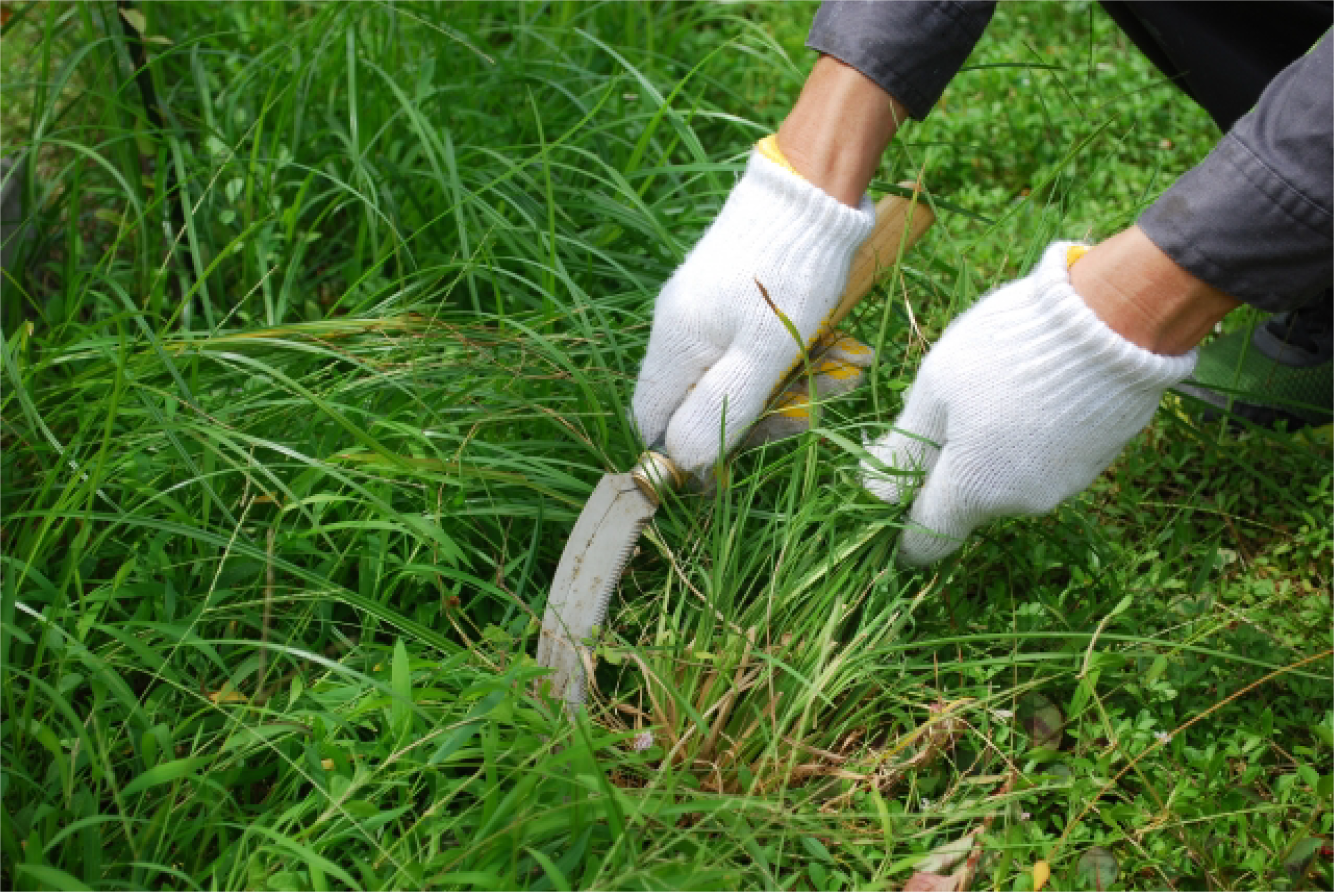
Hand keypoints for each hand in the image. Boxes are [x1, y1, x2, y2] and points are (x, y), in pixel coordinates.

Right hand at [632, 150, 873, 472]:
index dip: (683, 450)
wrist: (810, 194)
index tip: (731, 462)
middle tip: (802, 411)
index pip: (651, 421)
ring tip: (831, 373)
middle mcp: (677, 330)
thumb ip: (721, 408)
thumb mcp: (764, 353)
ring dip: (778, 390)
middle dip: (749, 418)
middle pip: (694, 403)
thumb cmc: (789, 276)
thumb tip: (683, 460)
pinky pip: (747, 350)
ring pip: (728, 378)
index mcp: (674, 345)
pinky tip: (822, 351)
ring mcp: (703, 312)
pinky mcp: (730, 299)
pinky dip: (782, 362)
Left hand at [862, 241, 1196, 566]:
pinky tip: (1035, 389)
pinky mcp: (1096, 461)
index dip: (902, 524)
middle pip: (966, 499)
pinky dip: (1030, 436)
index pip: (927, 538)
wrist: (1112, 320)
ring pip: (1005, 477)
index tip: (893, 495)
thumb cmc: (1007, 350)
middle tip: (949, 404)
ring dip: (991, 447)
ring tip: (999, 386)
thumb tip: (874, 493)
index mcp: (973, 490)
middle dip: (949, 465)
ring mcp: (1064, 485)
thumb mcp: (936, 388)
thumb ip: (906, 446)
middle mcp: (1020, 503)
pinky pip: (1044, 460)